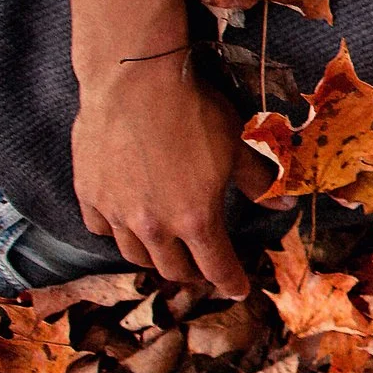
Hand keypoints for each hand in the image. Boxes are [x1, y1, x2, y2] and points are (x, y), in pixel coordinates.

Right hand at [70, 52, 252, 295]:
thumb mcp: (237, 146)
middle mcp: (153, 225)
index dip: (231, 282)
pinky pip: (101, 228)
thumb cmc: (192, 112)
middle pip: (173, 269)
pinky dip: (116, 231)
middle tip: (204, 267)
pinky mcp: (88, 194)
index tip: (238, 289)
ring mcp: (116, 212)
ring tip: (167, 250)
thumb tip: (283, 203)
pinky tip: (125, 223)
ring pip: (134, 254)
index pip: (216, 266)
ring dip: (155, 257)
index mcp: (196, 219)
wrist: (134, 83)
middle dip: (194, 274)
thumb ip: (259, 181)